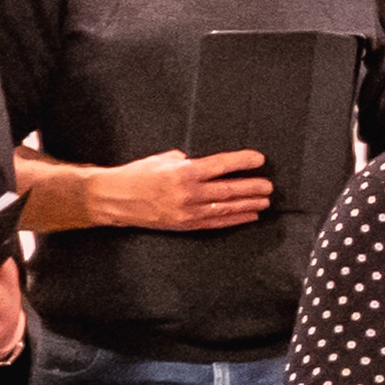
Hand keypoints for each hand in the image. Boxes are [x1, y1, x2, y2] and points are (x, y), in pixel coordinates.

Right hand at [81, 148, 272, 230]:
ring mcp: (188, 211)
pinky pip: (216, 223)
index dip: (242, 162)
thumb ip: (186, 161)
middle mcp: (189, 192)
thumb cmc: (138, 174)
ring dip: (248, 204)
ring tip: (265, 201)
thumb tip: (205, 164)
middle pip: (229, 189)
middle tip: (269, 185)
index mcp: (184, 172)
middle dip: (252, 187)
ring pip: (226, 208)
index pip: (221, 165)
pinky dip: (235, 219)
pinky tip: (249, 215)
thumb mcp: (162, 160)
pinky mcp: (186, 225)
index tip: (260, 159)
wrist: (115, 198)